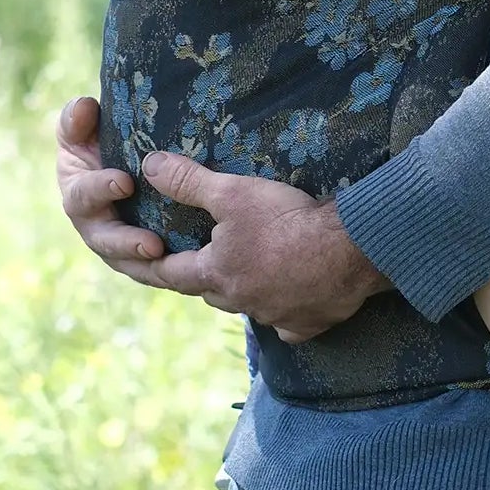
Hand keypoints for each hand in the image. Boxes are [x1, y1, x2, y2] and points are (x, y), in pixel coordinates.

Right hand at [54, 96, 170, 287]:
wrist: (130, 162)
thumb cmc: (102, 142)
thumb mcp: (86, 129)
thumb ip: (78, 119)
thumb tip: (84, 107)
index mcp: (77, 193)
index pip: (84, 196)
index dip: (101, 189)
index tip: (126, 181)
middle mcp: (93, 225)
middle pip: (105, 241)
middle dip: (127, 243)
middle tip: (153, 244)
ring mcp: (116, 246)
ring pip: (130, 264)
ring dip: (149, 266)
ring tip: (171, 260)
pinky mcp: (141, 257)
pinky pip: (153, 271)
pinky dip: (169, 272)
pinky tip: (192, 269)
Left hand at [139, 152, 391, 340]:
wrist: (347, 252)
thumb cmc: (285, 221)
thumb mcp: (233, 192)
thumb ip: (189, 182)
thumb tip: (150, 166)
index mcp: (216, 273)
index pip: (171, 272)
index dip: (152, 264)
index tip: (142, 260)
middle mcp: (240, 301)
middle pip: (208, 293)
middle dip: (198, 278)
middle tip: (193, 264)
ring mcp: (274, 317)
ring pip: (245, 307)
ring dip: (238, 293)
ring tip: (240, 276)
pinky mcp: (305, 324)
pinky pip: (286, 324)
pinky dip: (282, 314)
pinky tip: (287, 304)